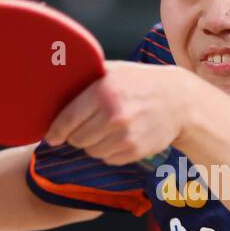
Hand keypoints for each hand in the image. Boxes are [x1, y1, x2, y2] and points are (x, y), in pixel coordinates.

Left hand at [43, 60, 193, 164]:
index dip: (56, 132)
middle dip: (77, 136)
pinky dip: (110, 152)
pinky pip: (109, 159)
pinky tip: (120, 137)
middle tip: (86, 128)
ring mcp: (125, 135)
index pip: (67, 120)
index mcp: (103, 92)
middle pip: (77, 139)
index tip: (51, 137)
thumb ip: (86, 80)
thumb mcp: (115, 71)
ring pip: (91, 151)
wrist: (178, 101)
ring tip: (106, 130)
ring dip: (94, 144)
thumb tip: (53, 90)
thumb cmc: (141, 83)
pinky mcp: (135, 151)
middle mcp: (113, 115)